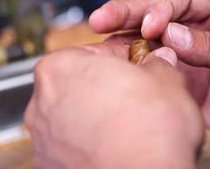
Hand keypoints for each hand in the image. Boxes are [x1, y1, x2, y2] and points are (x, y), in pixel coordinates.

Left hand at [25, 44, 203, 168]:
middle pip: (80, 83)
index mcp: (62, 67)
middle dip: (106, 86)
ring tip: (129, 124)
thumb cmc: (150, 129)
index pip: (95, 51)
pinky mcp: (51, 165)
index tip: (139, 66)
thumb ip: (158, 64)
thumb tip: (159, 62)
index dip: (124, 58)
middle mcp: (42, 101)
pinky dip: (90, 144)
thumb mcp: (167, 80)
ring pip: (75, 115)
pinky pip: (73, 145)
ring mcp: (44, 138)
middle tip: (136, 94)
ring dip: (97, 115)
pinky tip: (116, 145)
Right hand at [90, 0, 209, 153]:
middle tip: (101, 18)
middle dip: (129, 13)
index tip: (151, 26)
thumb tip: (173, 35)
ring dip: (124, 40)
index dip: (163, 7)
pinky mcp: (184, 82)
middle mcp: (202, 29)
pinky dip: (134, 68)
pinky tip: (115, 68)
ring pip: (151, 41)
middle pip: (159, 14)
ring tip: (98, 41)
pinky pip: (154, 70)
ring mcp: (191, 56)